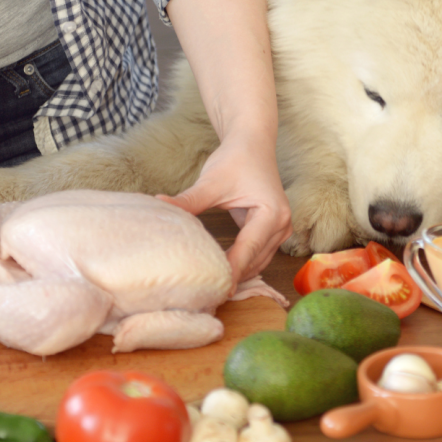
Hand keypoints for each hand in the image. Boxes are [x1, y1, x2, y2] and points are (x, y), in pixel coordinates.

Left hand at [157, 134, 291, 287]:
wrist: (252, 144)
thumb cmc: (235, 159)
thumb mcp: (211, 182)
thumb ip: (188, 200)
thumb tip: (158, 204)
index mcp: (272, 213)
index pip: (248, 250)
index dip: (231, 271)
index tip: (213, 291)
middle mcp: (282, 224)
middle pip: (255, 260)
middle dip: (233, 277)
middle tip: (206, 297)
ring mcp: (282, 229)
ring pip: (259, 262)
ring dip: (238, 274)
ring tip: (211, 291)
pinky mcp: (274, 230)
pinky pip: (258, 254)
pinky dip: (243, 264)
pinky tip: (222, 274)